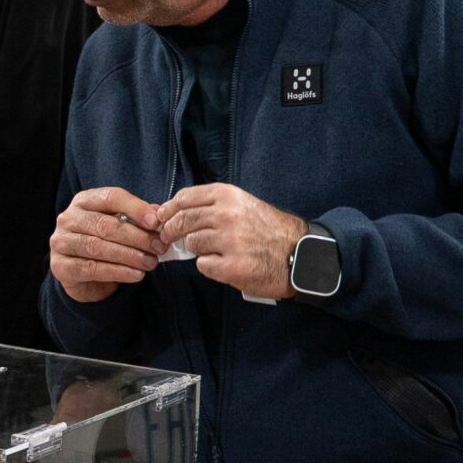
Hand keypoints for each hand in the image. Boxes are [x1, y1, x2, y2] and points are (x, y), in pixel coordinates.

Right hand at [50, 187, 164, 303]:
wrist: (84, 278)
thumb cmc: (105, 245)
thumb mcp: (121, 227)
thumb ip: (137, 218)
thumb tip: (157, 213)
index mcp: (84, 201)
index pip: (111, 197)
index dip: (135, 208)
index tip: (155, 222)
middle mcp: (68, 218)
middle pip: (105, 225)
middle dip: (137, 237)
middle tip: (158, 247)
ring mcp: (61, 242)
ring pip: (97, 247)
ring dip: (129, 256)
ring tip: (150, 263)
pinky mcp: (61, 266)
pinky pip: (91, 269)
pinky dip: (117, 272)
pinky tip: (136, 275)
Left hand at [159, 184, 307, 297]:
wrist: (300, 254)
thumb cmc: (271, 231)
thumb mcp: (244, 205)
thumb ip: (214, 206)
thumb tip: (175, 212)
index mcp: (228, 196)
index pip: (185, 198)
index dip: (168, 209)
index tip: (162, 217)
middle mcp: (226, 214)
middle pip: (181, 220)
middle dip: (169, 231)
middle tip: (167, 238)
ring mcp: (228, 241)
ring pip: (191, 243)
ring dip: (196, 249)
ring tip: (213, 250)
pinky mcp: (231, 266)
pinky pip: (203, 265)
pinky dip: (210, 266)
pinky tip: (224, 264)